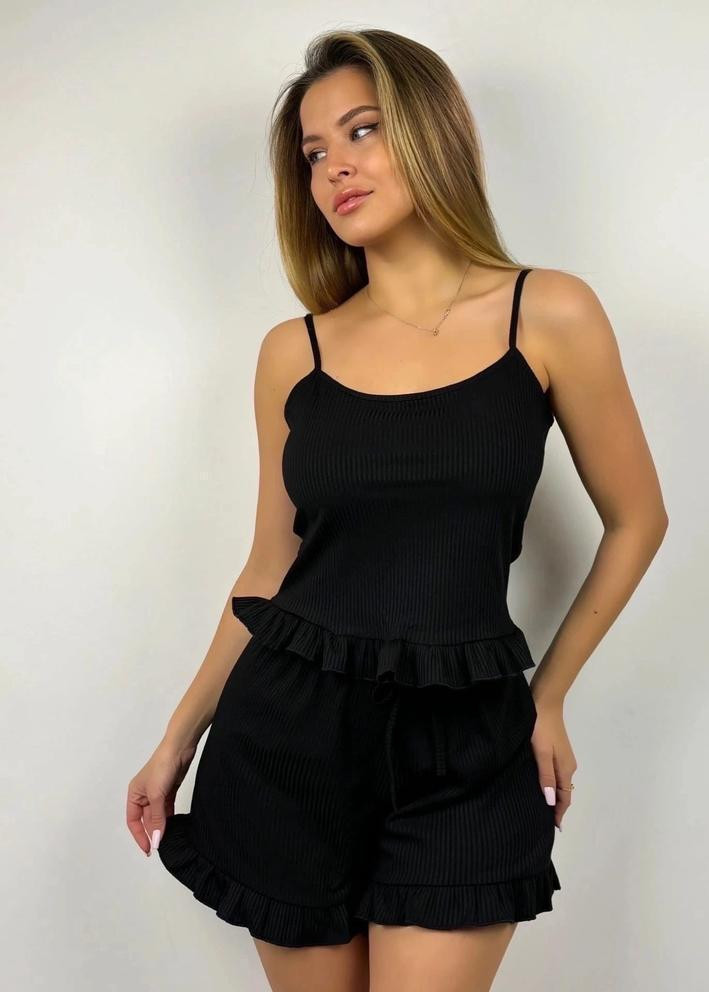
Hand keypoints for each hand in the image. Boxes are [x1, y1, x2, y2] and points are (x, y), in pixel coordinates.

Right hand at [126, 739, 197, 855]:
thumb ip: (157, 818)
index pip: (133, 821)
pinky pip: (167, 809)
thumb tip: (156, 838)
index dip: (140, 836)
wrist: (179, 748)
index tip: (148, 848)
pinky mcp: (169, 790)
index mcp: (134, 794)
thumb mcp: (157, 795)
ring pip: (157, 815)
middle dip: (152, 832)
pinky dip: (169, 818)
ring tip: (167, 839)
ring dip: (161, 826)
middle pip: (145, 819)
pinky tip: (174, 826)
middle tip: (160, 846)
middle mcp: (144, 794)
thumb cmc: (162, 766)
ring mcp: (157, 792)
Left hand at [530, 694, 576, 830]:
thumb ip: (546, 776)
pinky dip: (551, 783)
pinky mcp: (557, 749)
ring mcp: (563, 757)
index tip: (554, 827)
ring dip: (554, 795)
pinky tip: (541, 784)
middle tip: (544, 820)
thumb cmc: (541, 727)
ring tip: (541, 806)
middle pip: (565, 792)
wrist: (544, 701)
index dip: (560, 812)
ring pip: (560, 782)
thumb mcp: (541, 753)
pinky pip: (556, 773)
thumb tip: (552, 802)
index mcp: (566, 768)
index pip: (565, 797)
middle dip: (557, 806)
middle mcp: (568, 765)